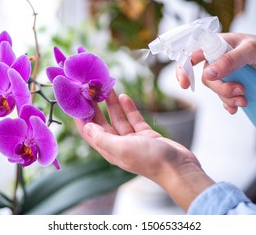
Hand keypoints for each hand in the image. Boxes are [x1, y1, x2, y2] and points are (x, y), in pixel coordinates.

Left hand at [75, 91, 213, 210]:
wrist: (178, 167)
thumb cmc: (150, 160)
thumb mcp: (122, 148)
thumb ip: (103, 138)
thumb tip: (86, 127)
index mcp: (109, 150)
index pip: (89, 132)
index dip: (81, 117)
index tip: (76, 100)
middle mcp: (118, 145)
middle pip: (102, 123)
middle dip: (95, 107)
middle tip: (90, 89)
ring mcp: (133, 140)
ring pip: (118, 118)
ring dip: (112, 104)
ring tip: (106, 87)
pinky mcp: (145, 135)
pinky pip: (133, 119)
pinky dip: (128, 108)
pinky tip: (124, 96)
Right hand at [177, 33, 255, 113]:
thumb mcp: (251, 50)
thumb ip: (230, 60)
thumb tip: (209, 73)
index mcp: (216, 44)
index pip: (191, 54)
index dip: (184, 69)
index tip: (185, 85)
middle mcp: (217, 58)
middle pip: (206, 78)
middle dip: (221, 89)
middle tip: (240, 90)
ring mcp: (224, 72)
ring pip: (215, 90)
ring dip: (228, 97)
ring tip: (245, 99)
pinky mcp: (232, 83)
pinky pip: (223, 98)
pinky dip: (230, 104)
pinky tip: (238, 106)